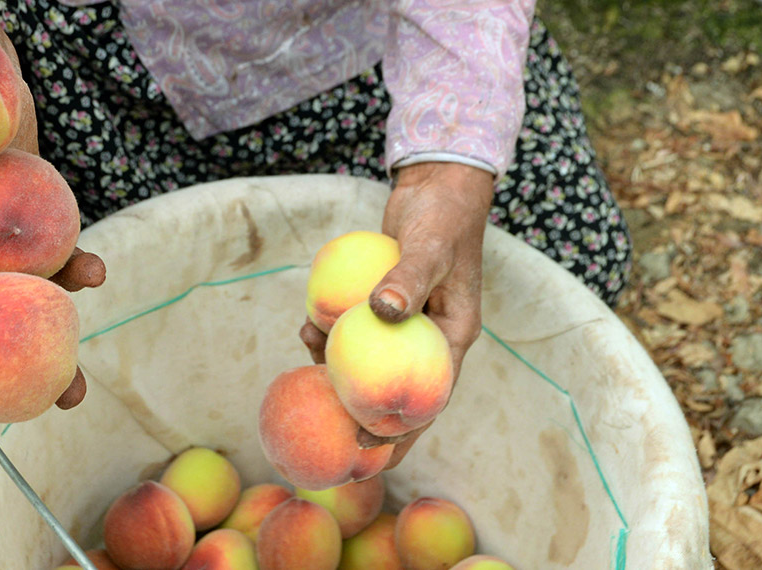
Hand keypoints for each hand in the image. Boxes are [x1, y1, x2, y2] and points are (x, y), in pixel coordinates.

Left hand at [300, 161, 492, 467]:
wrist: (436, 187)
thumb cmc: (441, 217)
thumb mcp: (429, 248)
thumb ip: (408, 279)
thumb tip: (381, 312)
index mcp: (453, 338)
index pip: (428, 398)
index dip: (400, 429)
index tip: (367, 445)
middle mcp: (430, 339)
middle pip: (395, 391)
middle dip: (363, 416)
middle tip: (325, 434)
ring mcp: (406, 324)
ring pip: (370, 362)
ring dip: (339, 367)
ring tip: (308, 354)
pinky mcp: (384, 307)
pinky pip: (356, 332)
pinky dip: (334, 334)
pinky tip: (308, 328)